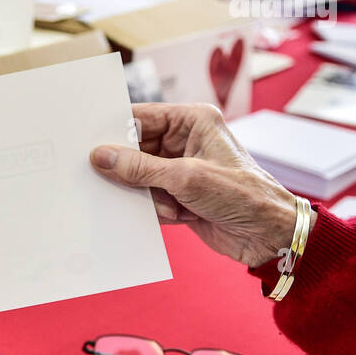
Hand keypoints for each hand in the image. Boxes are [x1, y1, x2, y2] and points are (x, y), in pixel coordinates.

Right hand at [90, 102, 309, 268]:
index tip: (86, 142)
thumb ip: (139, 168)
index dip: (113, 129)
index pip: (141, 118)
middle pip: (135, 149)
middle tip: (108, 180)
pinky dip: (152, 209)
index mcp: (192, 121)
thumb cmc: (243, 196)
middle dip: (128, 169)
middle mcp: (184, 141)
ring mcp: (180, 169)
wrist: (269, 236)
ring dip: (146, 195)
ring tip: (170, 205)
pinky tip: (175, 215)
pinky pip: (147, 197)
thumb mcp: (186, 178)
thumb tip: (100, 156)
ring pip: (138, 176)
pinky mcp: (178, 195)